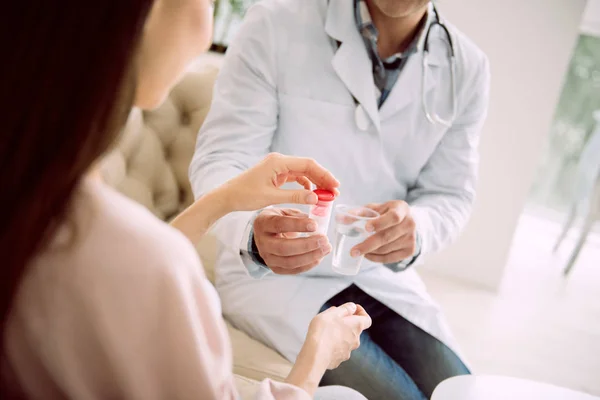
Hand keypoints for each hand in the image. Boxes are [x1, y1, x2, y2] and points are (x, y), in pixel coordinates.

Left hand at [221, 153, 339, 211]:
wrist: (227, 197)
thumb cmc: (245, 196)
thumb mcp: (271, 197)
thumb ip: (295, 196)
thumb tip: (316, 198)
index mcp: (278, 162)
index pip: (308, 164)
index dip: (324, 174)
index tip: (335, 186)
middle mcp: (279, 161)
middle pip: (307, 167)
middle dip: (322, 179)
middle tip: (335, 192)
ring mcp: (277, 167)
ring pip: (302, 172)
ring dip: (315, 182)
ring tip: (326, 194)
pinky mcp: (275, 174)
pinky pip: (295, 177)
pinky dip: (305, 184)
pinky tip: (311, 193)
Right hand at [254, 208, 330, 274]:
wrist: (265, 235)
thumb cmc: (278, 220)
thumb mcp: (284, 211)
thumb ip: (299, 213)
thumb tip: (318, 214)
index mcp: (263, 223)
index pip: (279, 224)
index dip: (298, 225)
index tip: (315, 225)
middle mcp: (262, 242)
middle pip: (283, 248)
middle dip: (307, 245)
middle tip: (324, 239)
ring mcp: (267, 257)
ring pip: (289, 262)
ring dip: (311, 256)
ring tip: (326, 248)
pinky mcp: (275, 268)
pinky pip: (293, 270)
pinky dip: (309, 264)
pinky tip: (319, 257)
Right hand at [305, 303, 371, 368]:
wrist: (315, 355)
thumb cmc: (323, 332)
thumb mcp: (333, 313)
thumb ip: (345, 309)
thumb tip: (352, 307)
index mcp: (356, 326)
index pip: (367, 319)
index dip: (361, 312)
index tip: (352, 309)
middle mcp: (355, 340)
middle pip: (354, 329)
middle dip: (346, 323)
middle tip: (333, 318)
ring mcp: (348, 351)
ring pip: (346, 340)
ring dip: (339, 334)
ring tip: (325, 331)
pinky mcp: (339, 359)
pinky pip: (338, 350)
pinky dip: (332, 345)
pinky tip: (322, 343)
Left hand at [351, 200, 416, 263]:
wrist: (407, 221)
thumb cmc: (386, 213)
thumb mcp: (375, 208)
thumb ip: (358, 212)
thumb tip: (339, 219)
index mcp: (401, 209)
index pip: (393, 217)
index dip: (380, 223)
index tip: (366, 228)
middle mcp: (410, 224)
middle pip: (387, 237)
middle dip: (368, 245)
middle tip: (353, 252)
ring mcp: (411, 238)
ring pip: (387, 249)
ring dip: (371, 252)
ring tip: (359, 251)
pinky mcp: (410, 250)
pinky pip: (390, 258)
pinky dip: (377, 258)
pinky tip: (368, 255)